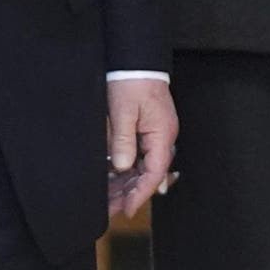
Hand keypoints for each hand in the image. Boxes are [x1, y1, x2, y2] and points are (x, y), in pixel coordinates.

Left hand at [107, 79, 177, 218]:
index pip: (155, 173)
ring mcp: (156, 134)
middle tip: (110, 209)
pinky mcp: (147, 130)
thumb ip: (123, 141)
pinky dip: (125, 169)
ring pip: (142, 167)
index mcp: (162, 134)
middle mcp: (162, 137)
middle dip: (130, 193)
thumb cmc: (132, 81)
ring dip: (126, 183)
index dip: (140, 193)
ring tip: (107, 198)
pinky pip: (138, 156)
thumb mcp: (124, 111)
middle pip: (149, 174)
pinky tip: (110, 178)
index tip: (127, 209)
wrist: (135, 59)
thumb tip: (121, 166)